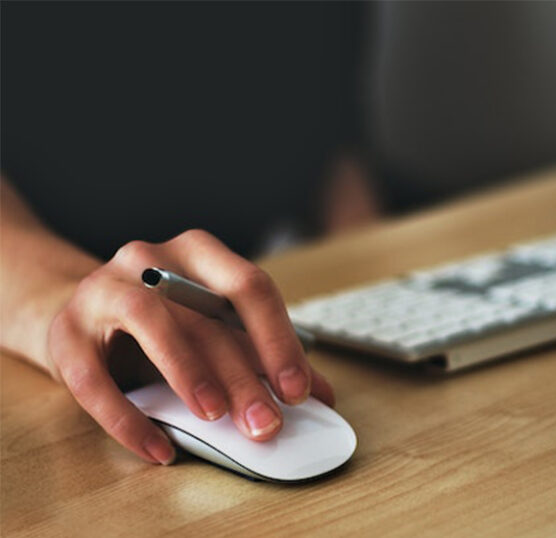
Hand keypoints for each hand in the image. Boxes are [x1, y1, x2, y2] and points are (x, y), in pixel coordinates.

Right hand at [47, 229, 333, 464]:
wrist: (83, 315)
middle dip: (242, 374)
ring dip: (188, 372)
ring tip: (215, 416)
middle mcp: (151, 259)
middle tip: (266, 422)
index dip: (278, 339)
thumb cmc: (163, 322)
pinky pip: (94, 378)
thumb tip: (320, 394)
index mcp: (199, 254)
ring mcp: (103, 289)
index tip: (298, 389)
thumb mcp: (214, 329)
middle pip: (205, 315)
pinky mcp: (66, 332)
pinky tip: (158, 448)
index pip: (249, 287)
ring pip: (150, 323)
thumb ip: (262, 356)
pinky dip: (128, 418)